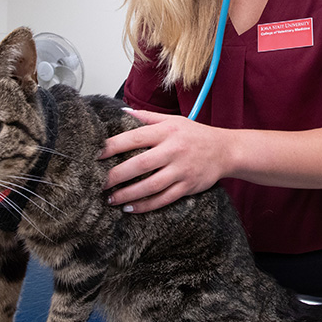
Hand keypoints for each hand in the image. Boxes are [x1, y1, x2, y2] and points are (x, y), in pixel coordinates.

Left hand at [99, 109, 227, 212]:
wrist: (225, 150)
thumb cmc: (195, 135)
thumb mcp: (174, 120)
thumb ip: (147, 117)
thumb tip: (122, 112)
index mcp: (166, 131)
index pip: (134, 138)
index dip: (112, 146)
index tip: (95, 155)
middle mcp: (173, 150)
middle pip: (139, 165)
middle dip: (116, 176)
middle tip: (98, 183)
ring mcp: (181, 170)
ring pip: (150, 186)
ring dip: (128, 195)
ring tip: (111, 199)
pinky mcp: (188, 187)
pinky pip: (163, 199)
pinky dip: (145, 206)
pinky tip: (130, 208)